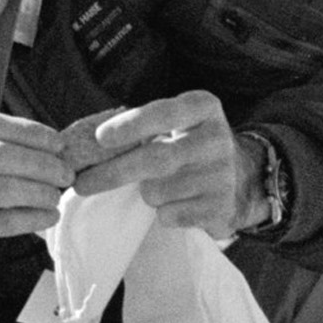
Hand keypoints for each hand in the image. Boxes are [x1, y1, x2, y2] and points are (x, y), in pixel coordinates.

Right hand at [0, 112, 74, 322]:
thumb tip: (44, 146)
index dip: (31, 132)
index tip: (58, 144)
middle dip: (42, 163)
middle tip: (65, 174)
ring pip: (2, 189)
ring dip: (40, 192)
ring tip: (56, 197)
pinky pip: (0, 223)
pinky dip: (31, 219)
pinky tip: (45, 218)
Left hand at [67, 91, 248, 238]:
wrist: (241, 179)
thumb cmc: (188, 147)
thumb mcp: (174, 125)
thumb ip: (140, 129)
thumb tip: (84, 149)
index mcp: (202, 108)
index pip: (166, 113)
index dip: (132, 125)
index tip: (101, 138)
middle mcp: (217, 138)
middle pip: (156, 158)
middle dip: (112, 173)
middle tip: (81, 185)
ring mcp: (223, 174)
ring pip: (158, 191)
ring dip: (145, 194)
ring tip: (160, 187)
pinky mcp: (222, 206)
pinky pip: (171, 214)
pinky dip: (162, 213)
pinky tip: (177, 202)